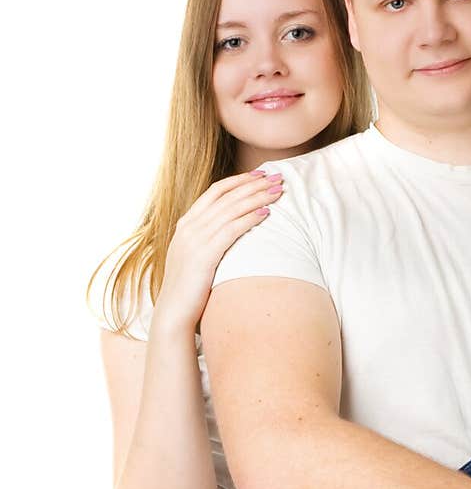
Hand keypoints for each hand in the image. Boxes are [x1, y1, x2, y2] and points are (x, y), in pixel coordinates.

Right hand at [152, 170, 283, 332]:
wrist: (173, 313)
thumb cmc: (190, 289)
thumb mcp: (196, 258)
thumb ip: (208, 241)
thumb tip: (230, 232)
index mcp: (185, 224)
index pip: (215, 192)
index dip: (239, 181)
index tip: (260, 175)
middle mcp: (189, 227)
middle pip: (226, 196)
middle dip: (254, 184)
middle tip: (277, 177)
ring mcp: (194, 240)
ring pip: (231, 209)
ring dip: (257, 197)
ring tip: (278, 191)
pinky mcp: (204, 255)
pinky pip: (231, 230)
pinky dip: (250, 219)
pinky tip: (267, 213)